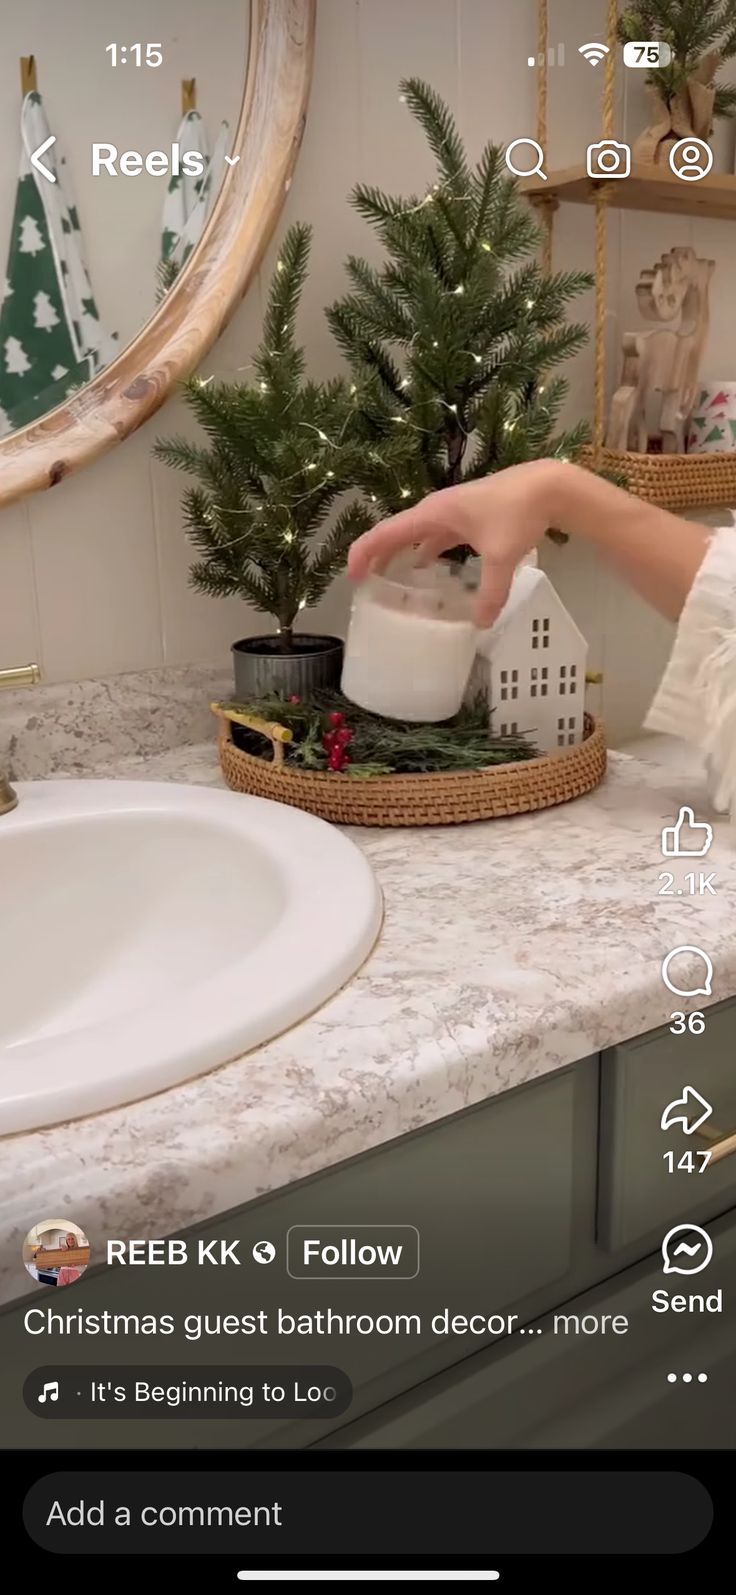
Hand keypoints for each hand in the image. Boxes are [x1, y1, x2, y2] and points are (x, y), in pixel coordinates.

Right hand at [347, 460, 562, 625]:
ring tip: (390, 581)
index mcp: (433, 514)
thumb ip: (491, 592)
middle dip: (377, 557)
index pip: (386, 533)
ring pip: (416, 536)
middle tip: (364, 585)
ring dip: (401, 555)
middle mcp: (436, 511)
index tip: (352, 576)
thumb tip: (481, 624)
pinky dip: (426, 553)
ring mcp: (451, 513)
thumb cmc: (518, 513)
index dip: (364, 553)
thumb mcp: (502, 557)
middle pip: (396, 534)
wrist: (547, 486)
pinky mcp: (467, 517)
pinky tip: (428, 570)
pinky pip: (436, 537)